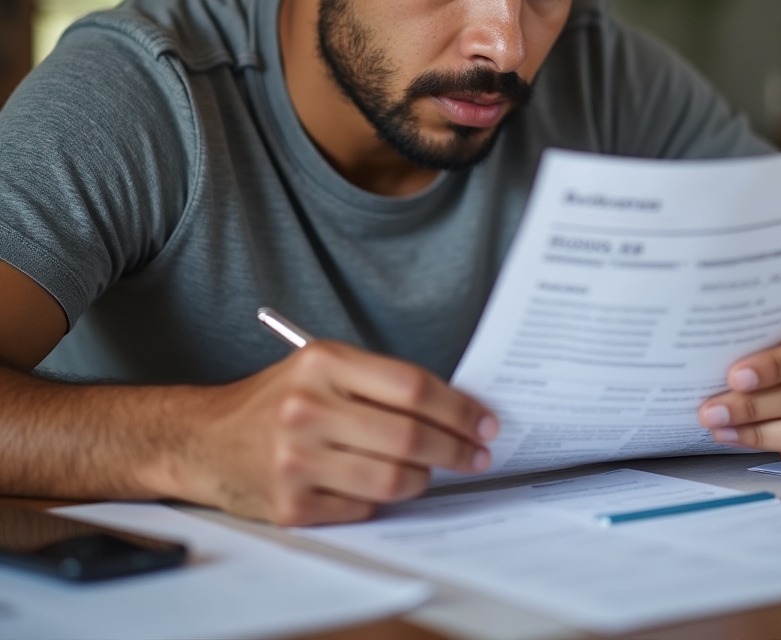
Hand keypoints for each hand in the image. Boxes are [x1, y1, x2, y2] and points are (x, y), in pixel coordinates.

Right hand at [172, 341, 497, 525]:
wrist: (206, 439)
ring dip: (424, 478)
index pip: (413, 387)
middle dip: (457, 449)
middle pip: (410, 437)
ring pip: (393, 479)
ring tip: (430, 470)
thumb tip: (455, 408)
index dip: (460, 409)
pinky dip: (383, 498)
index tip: (485, 422)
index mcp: (323, 363)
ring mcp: (297, 460)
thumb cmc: (278, 399)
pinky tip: (382, 484)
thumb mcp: (322, 367)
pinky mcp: (291, 504)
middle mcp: (308, 408)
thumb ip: (380, 382)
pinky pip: (364, 506)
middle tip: (478, 454)